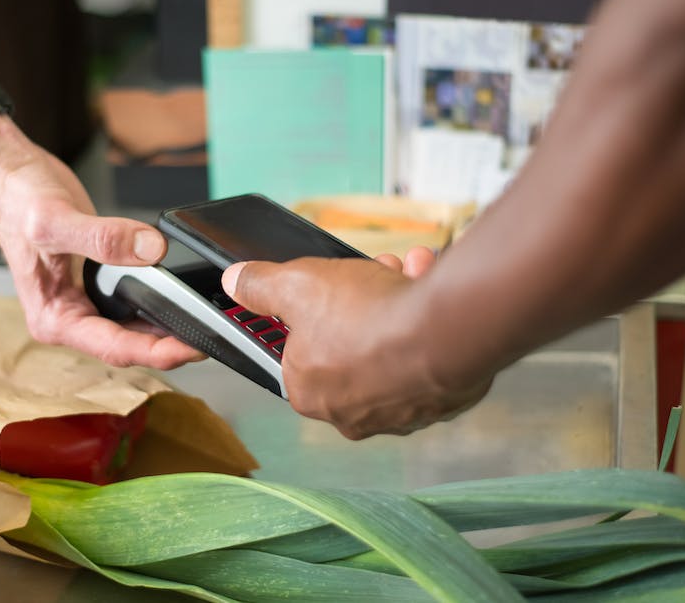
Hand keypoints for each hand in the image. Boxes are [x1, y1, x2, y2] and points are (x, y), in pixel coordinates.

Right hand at [0, 117, 203, 369]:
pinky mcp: (96, 284)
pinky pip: (133, 301)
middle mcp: (69, 317)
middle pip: (129, 345)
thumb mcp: (55, 218)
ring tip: (206, 321)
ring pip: (134, 327)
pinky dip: (158, 300)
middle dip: (170, 345)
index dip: (158, 352)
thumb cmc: (16, 200)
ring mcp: (83, 302)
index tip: (193, 347)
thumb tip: (149, 250)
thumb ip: (102, 237)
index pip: (115, 349)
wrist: (6, 175)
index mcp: (54, 318)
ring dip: (167, 326)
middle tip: (213, 335)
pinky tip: (181, 296)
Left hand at [222, 248, 492, 439]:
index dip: (311, 313)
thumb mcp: (298, 285)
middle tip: (371, 273)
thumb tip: (237, 281)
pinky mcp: (438, 401)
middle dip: (360, 301)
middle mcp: (351, 413)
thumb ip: (261, 286)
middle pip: (348, 344)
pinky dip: (426, 321)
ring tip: (405, 272)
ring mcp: (398, 411)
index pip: (297, 353)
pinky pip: (426, 354)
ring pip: (391, 346)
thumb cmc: (369, 317)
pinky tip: (429, 289)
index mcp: (309, 393)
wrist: (447, 331)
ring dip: (395, 301)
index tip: (324, 291)